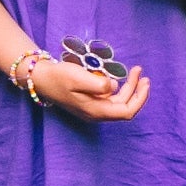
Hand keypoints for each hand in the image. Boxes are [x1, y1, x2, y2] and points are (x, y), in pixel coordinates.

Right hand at [32, 58, 152, 121]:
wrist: (41, 78)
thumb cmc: (59, 77)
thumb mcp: (79, 77)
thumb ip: (99, 84)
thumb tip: (115, 87)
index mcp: (95, 110)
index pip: (126, 111)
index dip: (139, 98)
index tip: (145, 81)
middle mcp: (96, 113)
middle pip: (124, 106)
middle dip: (136, 90)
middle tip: (141, 72)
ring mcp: (93, 109)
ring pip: (118, 103)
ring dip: (130, 89)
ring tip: (135, 72)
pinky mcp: (89, 103)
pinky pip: (110, 100)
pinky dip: (120, 89)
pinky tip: (120, 79)